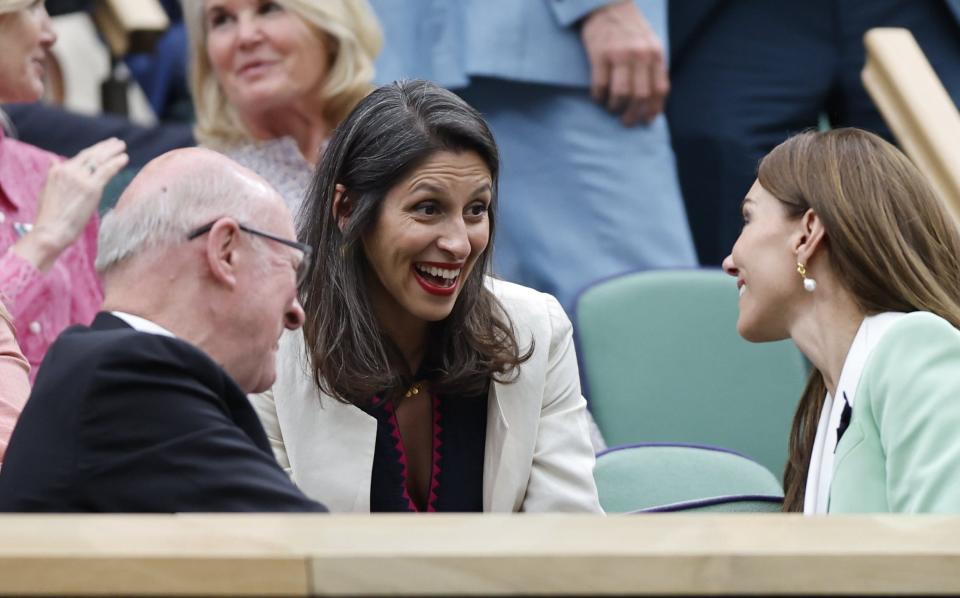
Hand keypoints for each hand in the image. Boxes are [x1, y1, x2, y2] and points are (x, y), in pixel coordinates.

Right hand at [14, 137, 127, 271]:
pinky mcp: (91, 188)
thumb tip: (54, 161)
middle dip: (105, 147)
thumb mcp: (48, 190)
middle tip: (117, 142)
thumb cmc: (51, 216)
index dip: (95, 150)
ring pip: (100, 160)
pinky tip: (124, 158)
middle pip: (91, 154)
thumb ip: (54, 174)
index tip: (104, 146)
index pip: (81, 157)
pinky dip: (116, 163)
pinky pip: (106, 171)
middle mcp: (68, 170)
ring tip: (122, 146)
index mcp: (58, 171)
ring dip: (113, 151)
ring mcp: (80, 178)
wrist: (51, 230)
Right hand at [581, 1, 669, 125]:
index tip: (646, 121)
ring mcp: (620, 55)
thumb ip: (653, 66)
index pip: (659, 90)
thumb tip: (653, 99)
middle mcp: (640, 55)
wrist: (608, 4)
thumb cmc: (629, 28)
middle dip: (633, 115)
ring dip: (615, 107)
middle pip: (640, 96)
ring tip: (612, 109)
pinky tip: (599, 98)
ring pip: (621, 94)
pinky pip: (600, 86)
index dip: (653, 110)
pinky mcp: (600, 55)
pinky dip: (599, 97)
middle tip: (626, 122)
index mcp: (655, 54)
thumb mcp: (650, 43)